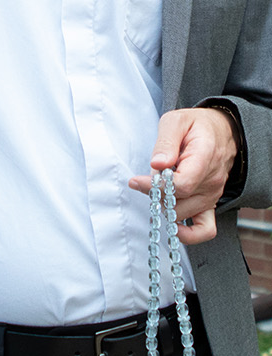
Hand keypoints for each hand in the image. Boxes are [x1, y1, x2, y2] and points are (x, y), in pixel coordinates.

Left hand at [128, 107, 238, 244]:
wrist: (220, 131)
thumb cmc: (195, 126)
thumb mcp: (176, 121)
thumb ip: (166, 141)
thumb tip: (157, 164)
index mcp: (205, 157)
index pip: (181, 185)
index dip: (154, 187)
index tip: (135, 181)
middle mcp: (211, 180)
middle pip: (178, 202)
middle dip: (155, 193)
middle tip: (147, 179)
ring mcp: (212, 195)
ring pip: (182, 214)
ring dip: (164, 205)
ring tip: (160, 186)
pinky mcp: (210, 204)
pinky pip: (205, 230)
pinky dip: (188, 234)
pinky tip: (172, 226)